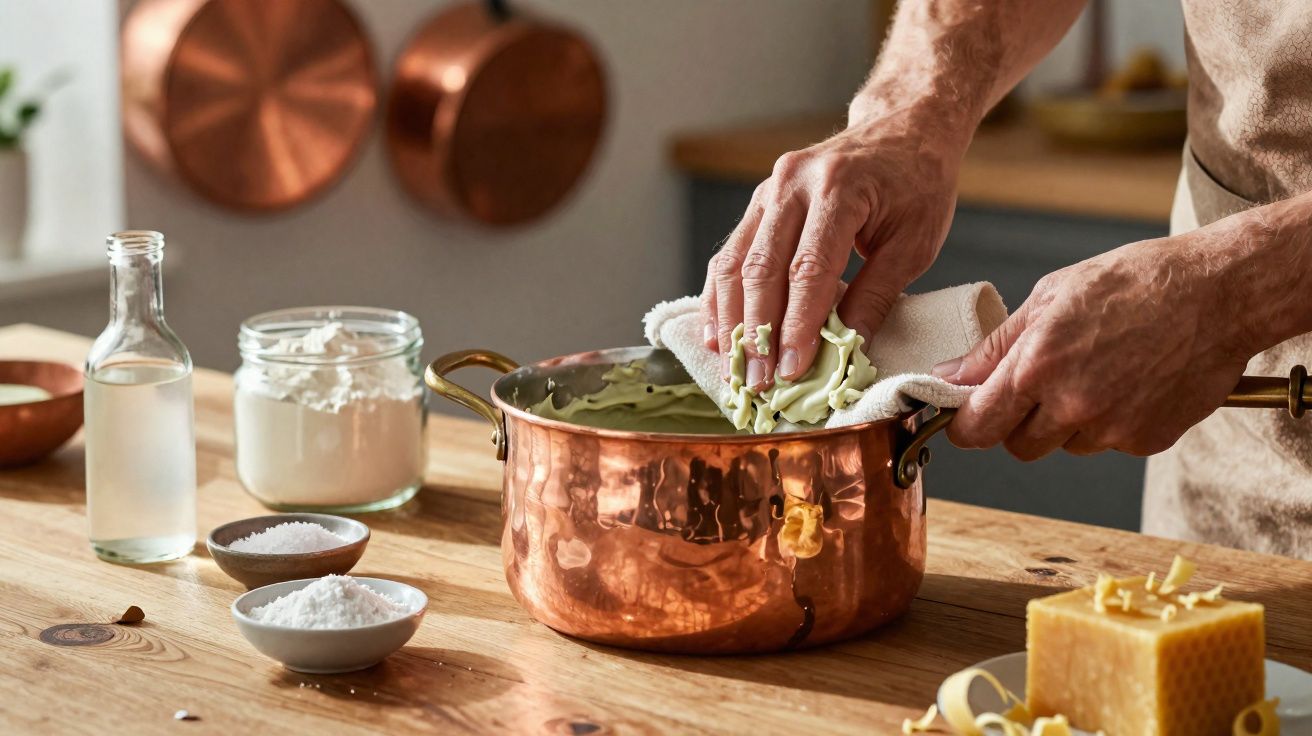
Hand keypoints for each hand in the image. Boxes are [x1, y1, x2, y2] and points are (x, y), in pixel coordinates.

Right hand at [699, 107, 968, 390]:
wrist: (903, 129)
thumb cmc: (917, 184)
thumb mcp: (914, 242)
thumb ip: (876, 294)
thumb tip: (845, 350)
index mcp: (839, 188)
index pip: (808, 268)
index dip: (797, 324)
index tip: (793, 369)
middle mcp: (793, 184)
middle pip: (762, 267)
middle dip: (759, 331)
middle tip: (761, 380)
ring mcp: (768, 190)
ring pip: (735, 262)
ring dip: (731, 320)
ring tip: (735, 367)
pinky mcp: (758, 203)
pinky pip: (730, 254)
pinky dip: (721, 297)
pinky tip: (719, 333)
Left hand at [934, 234, 1252, 458]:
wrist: (1220, 292)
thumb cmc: (1135, 282)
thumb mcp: (1051, 296)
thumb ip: (995, 347)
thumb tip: (948, 377)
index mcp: (1038, 367)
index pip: (976, 428)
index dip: (962, 426)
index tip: (962, 417)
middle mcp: (1073, 405)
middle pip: (1017, 446)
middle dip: (1016, 423)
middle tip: (1037, 386)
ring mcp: (1113, 428)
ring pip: (1064, 445)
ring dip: (1066, 421)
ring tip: (1096, 371)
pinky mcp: (1147, 440)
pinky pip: (1108, 443)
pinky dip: (1110, 421)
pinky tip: (1129, 381)